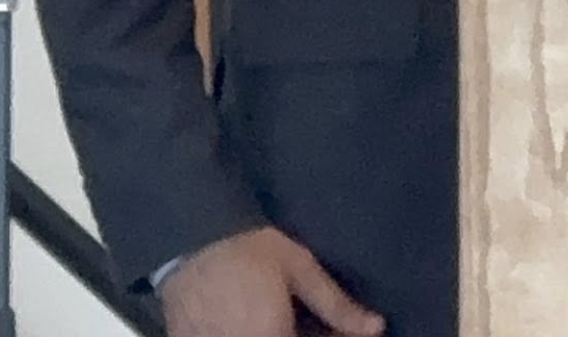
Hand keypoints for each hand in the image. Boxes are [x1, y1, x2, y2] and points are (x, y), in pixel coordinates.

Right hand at [160, 226, 384, 336]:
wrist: (191, 239)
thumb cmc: (250, 248)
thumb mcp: (299, 268)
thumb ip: (337, 305)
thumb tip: (377, 327)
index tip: (340, 333)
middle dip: (300, 336)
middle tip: (302, 321)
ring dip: (279, 334)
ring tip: (284, 318)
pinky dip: (253, 336)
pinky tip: (258, 322)